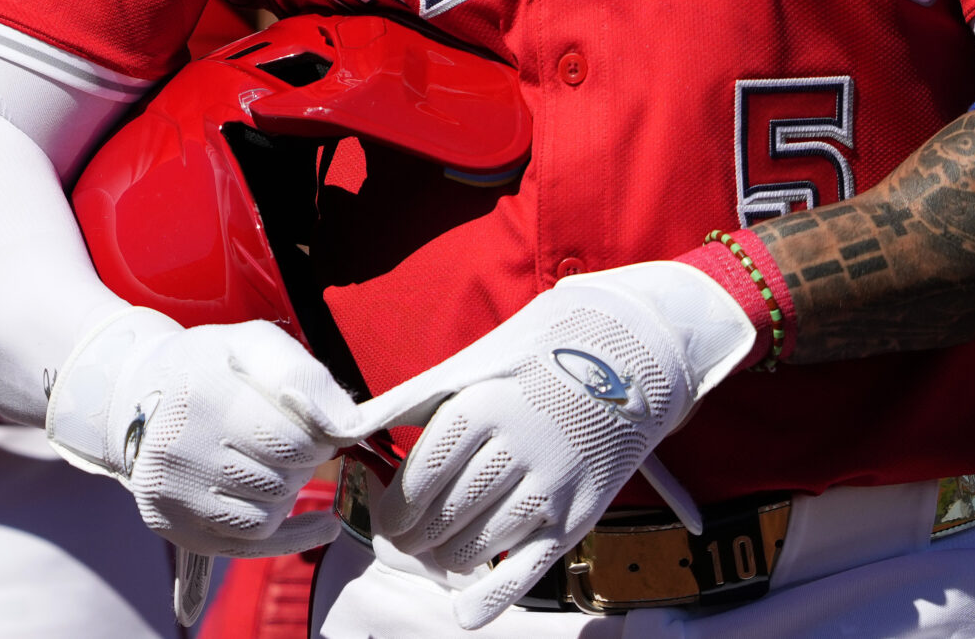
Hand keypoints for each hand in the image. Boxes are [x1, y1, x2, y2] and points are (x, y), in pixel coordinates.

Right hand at [45, 307, 365, 556]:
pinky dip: (289, 534)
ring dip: (287, 494)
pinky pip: (248, 545)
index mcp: (204, 400)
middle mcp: (180, 454)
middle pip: (282, 481)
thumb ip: (306, 376)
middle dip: (301, 463)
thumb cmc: (209, 366)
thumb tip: (348, 428)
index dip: (317, 436)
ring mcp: (173, 496)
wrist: (134, 393)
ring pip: (266, 518)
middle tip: (290, 443)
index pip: (295, 443)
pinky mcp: (172, 526)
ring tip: (277, 467)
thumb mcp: (254, 344)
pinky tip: (318, 523)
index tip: (309, 425)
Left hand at [354, 261, 755, 628]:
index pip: (420, 478)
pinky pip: (528, 568)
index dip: (396, 507)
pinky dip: (492, 596)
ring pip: (477, 543)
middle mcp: (515, 446)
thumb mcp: (473, 367)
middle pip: (445, 515)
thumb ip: (409, 398)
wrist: (627, 365)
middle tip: (406, 543)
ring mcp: (550, 484)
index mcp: (481, 407)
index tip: (388, 518)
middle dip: (416, 538)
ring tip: (438, 554)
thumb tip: (347, 425)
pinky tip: (466, 611)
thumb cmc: (535, 364)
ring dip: (447, 558)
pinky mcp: (579, 514)